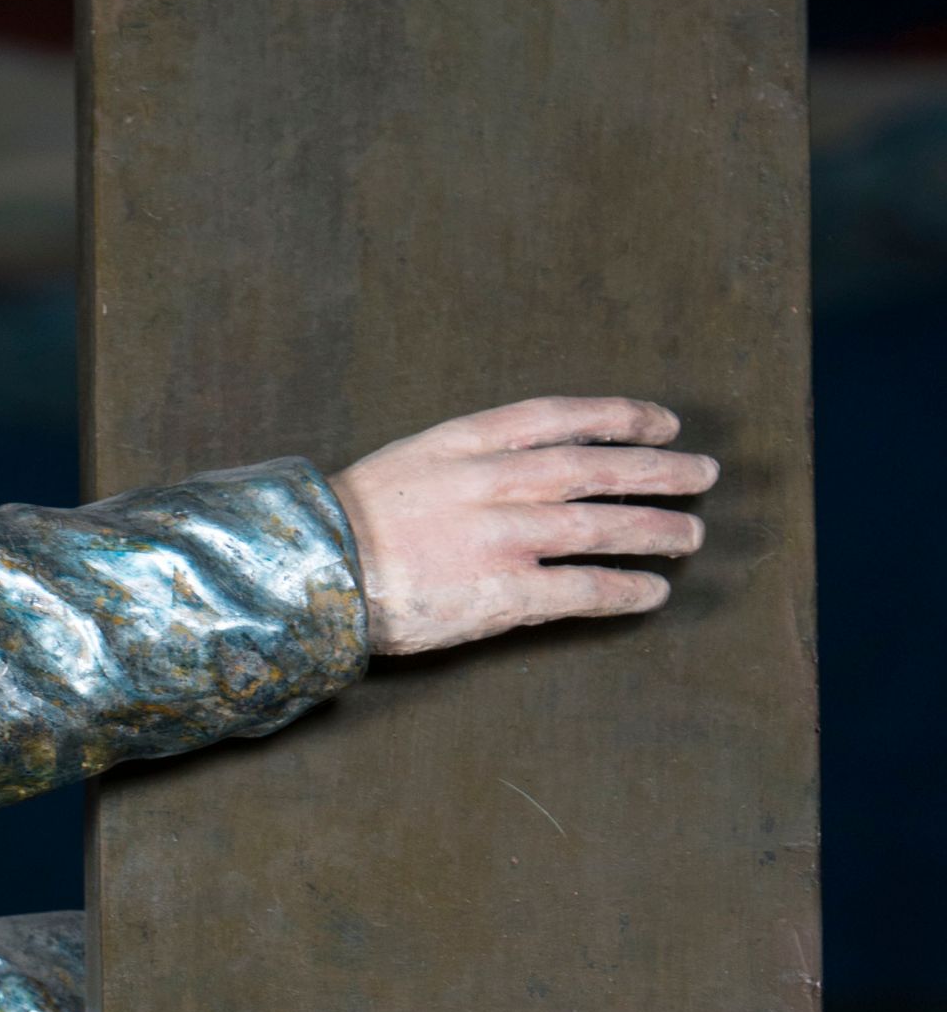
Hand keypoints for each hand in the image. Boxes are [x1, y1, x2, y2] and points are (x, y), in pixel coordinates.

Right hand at [330, 397, 716, 658]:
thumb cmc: (346, 525)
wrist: (310, 576)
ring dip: (655, 529)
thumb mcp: (408, 463)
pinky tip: (652, 593)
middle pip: (599, 468)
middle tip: (702, 474)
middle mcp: (496, 482)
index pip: (566, 417)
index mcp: (469, 443)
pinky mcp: (501, 594)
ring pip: (602, 526)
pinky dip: (624, 591)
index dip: (623, 417)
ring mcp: (503, 538)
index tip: (663, 422)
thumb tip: (519, 469)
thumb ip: (465, 461)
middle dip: (659, 469)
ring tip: (690, 535)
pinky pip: (581, 590)